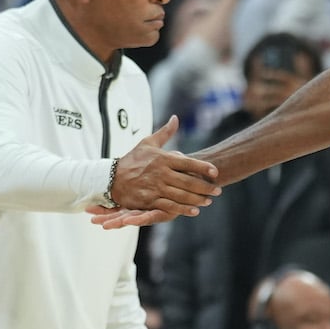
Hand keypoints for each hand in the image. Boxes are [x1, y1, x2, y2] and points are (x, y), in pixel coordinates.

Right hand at [97, 116, 219, 225]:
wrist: (111, 178)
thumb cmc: (132, 160)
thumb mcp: (147, 143)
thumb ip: (165, 132)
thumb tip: (175, 118)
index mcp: (162, 159)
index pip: (188, 163)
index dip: (203, 168)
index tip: (215, 171)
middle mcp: (161, 173)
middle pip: (188, 181)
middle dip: (205, 186)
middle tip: (218, 189)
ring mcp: (155, 188)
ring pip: (181, 195)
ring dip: (198, 198)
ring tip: (209, 200)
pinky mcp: (149, 200)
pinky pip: (169, 206)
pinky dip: (183, 209)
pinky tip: (195, 210)